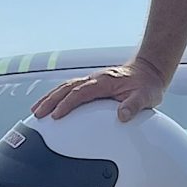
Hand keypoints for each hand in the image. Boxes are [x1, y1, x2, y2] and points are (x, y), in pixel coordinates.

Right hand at [33, 58, 168, 121]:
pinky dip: (57, 96)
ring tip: (36, 110)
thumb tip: (122, 116)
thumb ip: (133, 106)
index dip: (67, 104)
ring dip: (49, 98)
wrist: (149, 71)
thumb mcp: (145, 97)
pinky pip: (70, 89)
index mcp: (104, 82)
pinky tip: (50, 105)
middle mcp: (95, 79)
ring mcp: (91, 81)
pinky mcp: (91, 85)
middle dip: (50, 101)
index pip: (80, 93)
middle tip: (37, 114)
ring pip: (65, 88)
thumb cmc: (146, 85)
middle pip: (66, 89)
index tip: (56, 115)